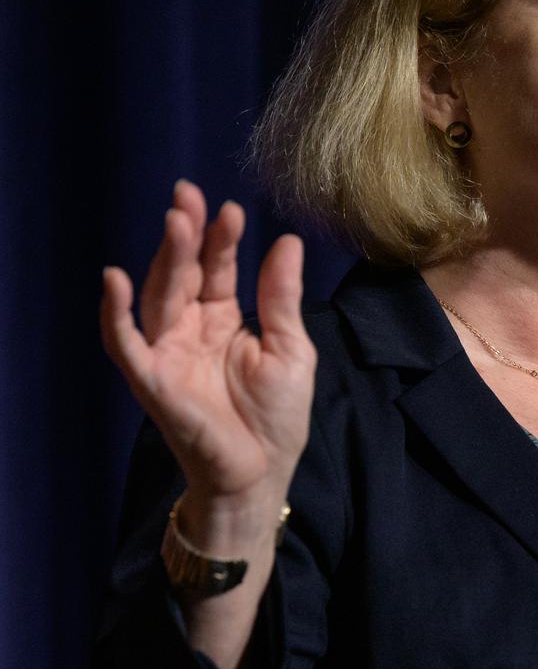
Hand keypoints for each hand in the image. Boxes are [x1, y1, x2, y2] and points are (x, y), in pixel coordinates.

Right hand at [101, 181, 316, 536]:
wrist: (262, 472)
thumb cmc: (277, 416)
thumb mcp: (290, 348)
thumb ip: (281, 297)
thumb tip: (287, 241)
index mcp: (223, 320)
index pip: (217, 269)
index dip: (221, 239)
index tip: (231, 209)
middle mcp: (190, 330)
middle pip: (182, 274)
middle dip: (186, 235)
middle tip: (189, 196)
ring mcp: (168, 354)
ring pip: (158, 297)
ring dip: (164, 259)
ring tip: (176, 221)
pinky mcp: (152, 381)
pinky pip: (126, 345)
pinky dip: (116, 315)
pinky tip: (117, 280)